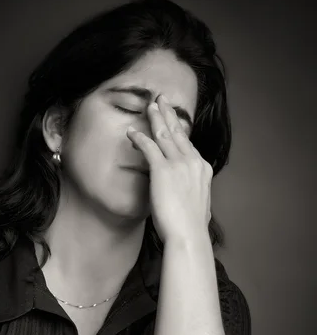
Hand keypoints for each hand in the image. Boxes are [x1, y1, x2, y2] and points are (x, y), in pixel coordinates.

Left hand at [127, 93, 212, 244]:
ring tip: (148, 106)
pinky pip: (149, 147)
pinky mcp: (163, 170)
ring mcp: (179, 164)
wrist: (188, 234)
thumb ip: (193, 195)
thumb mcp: (198, 205)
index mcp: (202, 169)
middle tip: (161, 99)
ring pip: (165, 134)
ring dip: (155, 118)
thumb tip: (190, 199)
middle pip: (179, 132)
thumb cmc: (191, 227)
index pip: (188, 144)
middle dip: (169, 114)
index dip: (178, 130)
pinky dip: (139, 137)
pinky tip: (131, 132)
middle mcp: (193, 162)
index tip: (172, 121)